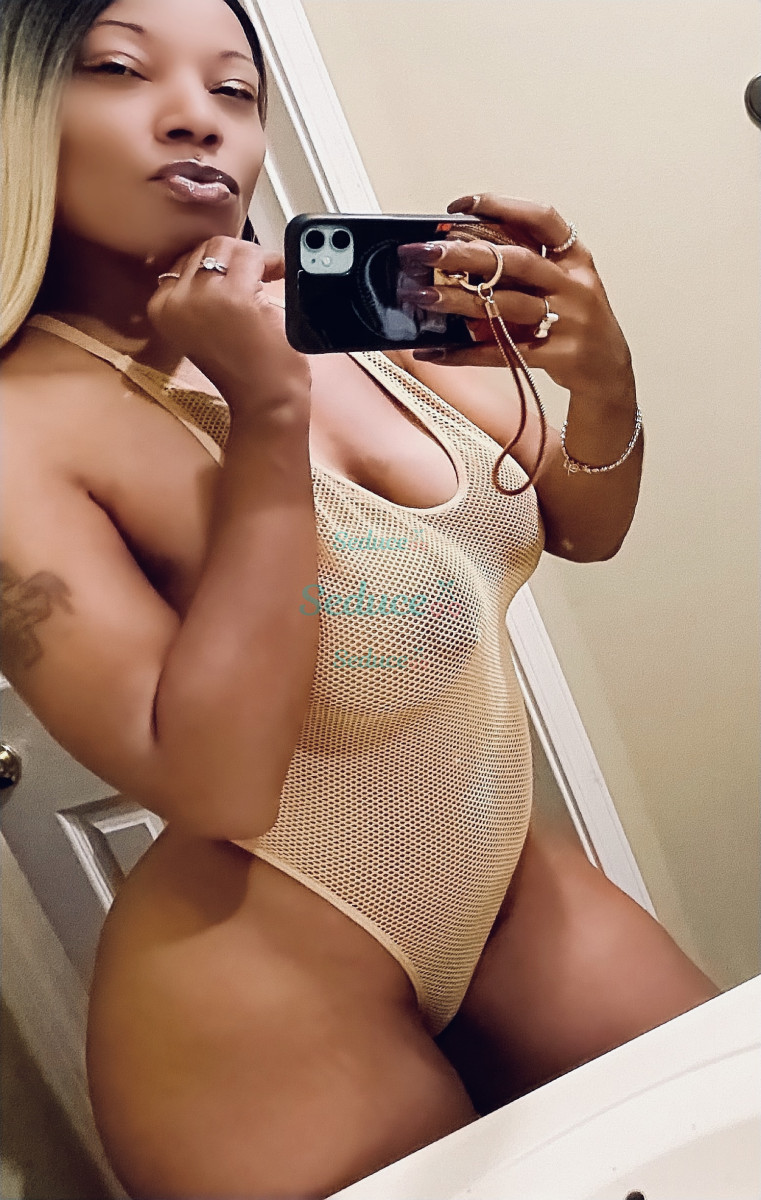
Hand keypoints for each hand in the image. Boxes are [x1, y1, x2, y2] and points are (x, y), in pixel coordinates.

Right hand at [147, 236, 310, 416]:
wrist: (264, 403)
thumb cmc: (241, 371)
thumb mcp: (202, 328)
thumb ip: (199, 296)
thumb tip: (219, 258)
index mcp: (161, 308)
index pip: (184, 260)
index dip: (215, 262)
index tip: (235, 273)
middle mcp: (175, 300)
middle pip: (205, 248)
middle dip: (235, 256)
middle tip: (260, 273)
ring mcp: (203, 297)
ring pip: (226, 247)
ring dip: (252, 256)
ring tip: (269, 274)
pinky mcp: (236, 297)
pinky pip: (252, 257)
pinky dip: (271, 262)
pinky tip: (280, 274)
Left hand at [399, 193, 633, 400]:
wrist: (608, 369)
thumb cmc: (574, 320)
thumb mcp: (561, 283)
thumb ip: (523, 266)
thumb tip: (459, 252)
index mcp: (574, 257)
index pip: (540, 219)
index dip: (500, 206)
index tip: (460, 206)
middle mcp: (573, 285)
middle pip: (515, 261)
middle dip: (466, 254)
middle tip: (425, 251)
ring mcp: (568, 321)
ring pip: (505, 305)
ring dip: (459, 299)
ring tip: (422, 296)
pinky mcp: (556, 356)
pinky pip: (501, 353)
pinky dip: (463, 353)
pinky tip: (434, 351)